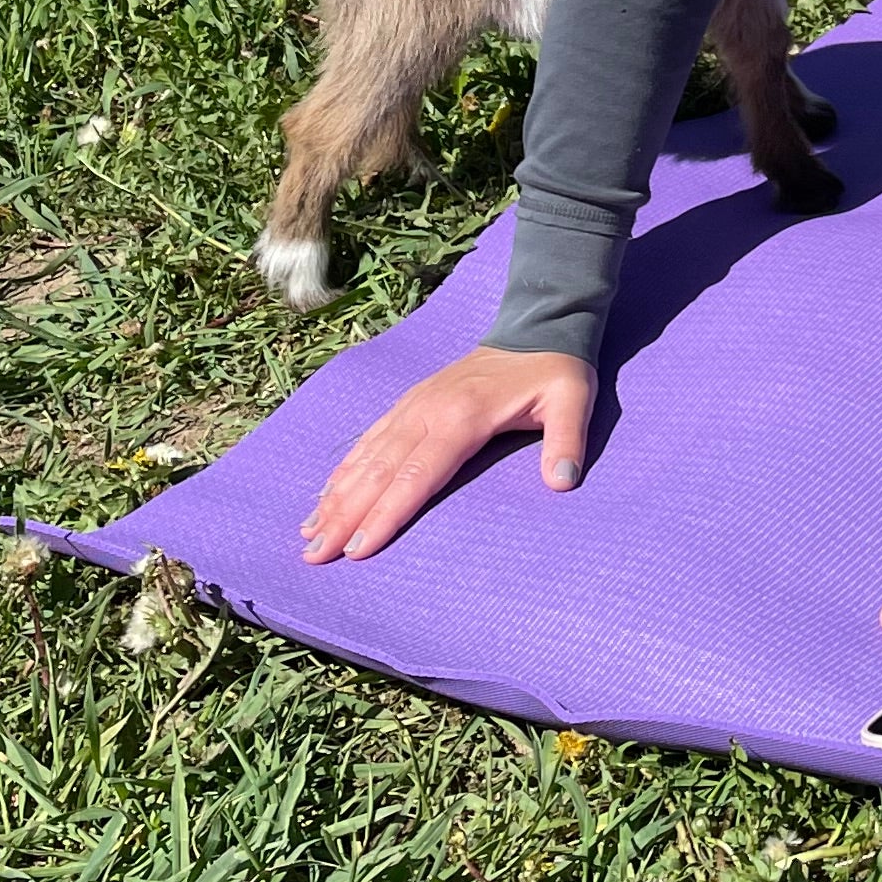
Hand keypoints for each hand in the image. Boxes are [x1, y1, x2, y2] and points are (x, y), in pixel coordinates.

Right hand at [301, 346, 594, 564]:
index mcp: (463, 417)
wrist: (537, 326)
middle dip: (345, 515)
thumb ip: (567, 442)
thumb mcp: (573, 401)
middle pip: (379, 471)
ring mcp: (415, 404)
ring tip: (307, 534)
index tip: (357, 549)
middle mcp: (427, 411)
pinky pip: (370, 439)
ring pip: (367, 456)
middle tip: (314, 556)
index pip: (416, 475)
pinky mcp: (411, 402)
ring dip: (336, 496)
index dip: (386, 514)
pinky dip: (345, 469)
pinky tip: (326, 494)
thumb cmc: (555, 372)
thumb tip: (562, 482)